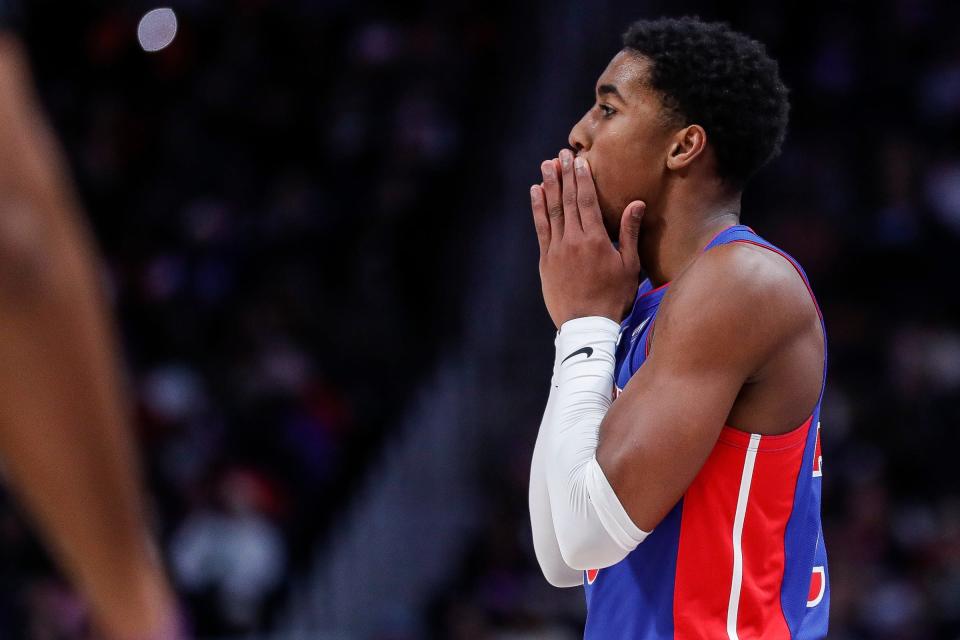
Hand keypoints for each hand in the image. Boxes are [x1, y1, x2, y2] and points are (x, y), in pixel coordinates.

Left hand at [531, 149, 644, 327]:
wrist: (587, 324)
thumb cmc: (614, 297)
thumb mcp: (629, 265)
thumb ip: (629, 232)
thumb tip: (637, 203)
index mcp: (596, 239)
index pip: (587, 201)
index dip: (583, 178)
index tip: (580, 160)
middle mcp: (574, 240)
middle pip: (568, 200)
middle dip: (566, 175)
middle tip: (563, 154)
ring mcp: (556, 249)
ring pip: (552, 210)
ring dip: (549, 185)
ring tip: (547, 165)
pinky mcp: (545, 260)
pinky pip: (540, 229)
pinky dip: (538, 209)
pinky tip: (536, 192)